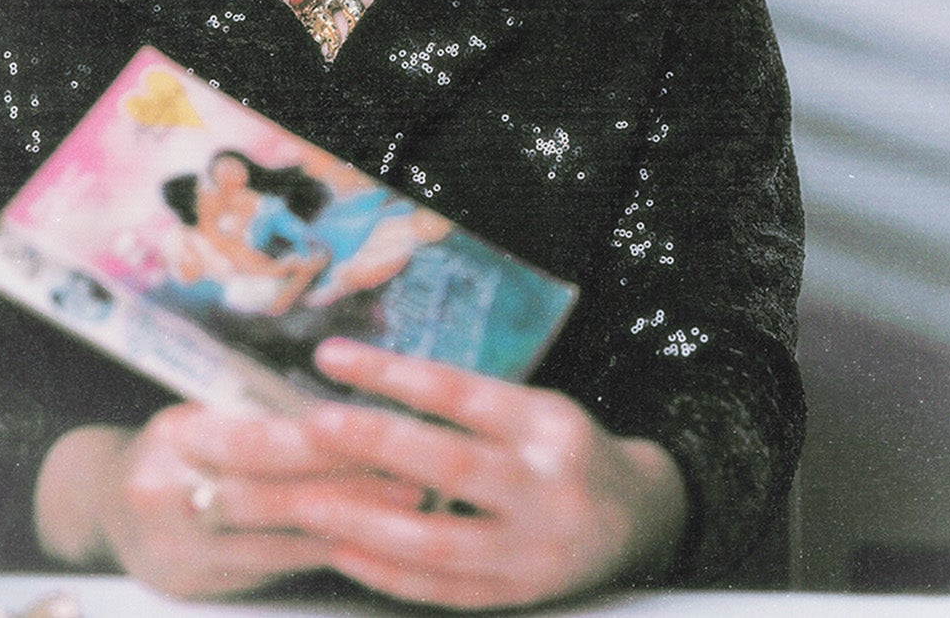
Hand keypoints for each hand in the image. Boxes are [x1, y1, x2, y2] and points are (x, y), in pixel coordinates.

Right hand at [35, 406, 422, 600]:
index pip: (261, 442)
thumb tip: (352, 427)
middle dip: (350, 494)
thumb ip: (263, 423)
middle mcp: (167, 496)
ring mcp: (176, 551)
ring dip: (347, 532)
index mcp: (174, 437)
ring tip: (402, 520)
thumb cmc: (172, 450)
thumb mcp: (202, 416)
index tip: (383, 439)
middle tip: (412, 486)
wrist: (101, 504)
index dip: (326, 444)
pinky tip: (360, 548)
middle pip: (274, 499)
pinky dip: (318, 558)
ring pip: (279, 545)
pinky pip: (269, 572)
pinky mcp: (190, 588)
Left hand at [283, 339, 688, 609]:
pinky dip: (388, 572)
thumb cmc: (563, 452)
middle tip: (312, 425)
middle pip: (452, 464)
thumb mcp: (534, 410)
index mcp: (547, 425)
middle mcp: (547, 487)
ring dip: (367, 521)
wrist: (640, 519)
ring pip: (441, 540)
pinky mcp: (520, 594)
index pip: (461, 393)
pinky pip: (444, 588)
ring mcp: (535, 549)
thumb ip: (464, 406)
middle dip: (375, 443)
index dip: (392, 373)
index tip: (331, 356)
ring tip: (309, 503)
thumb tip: (363, 379)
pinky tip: (343, 551)